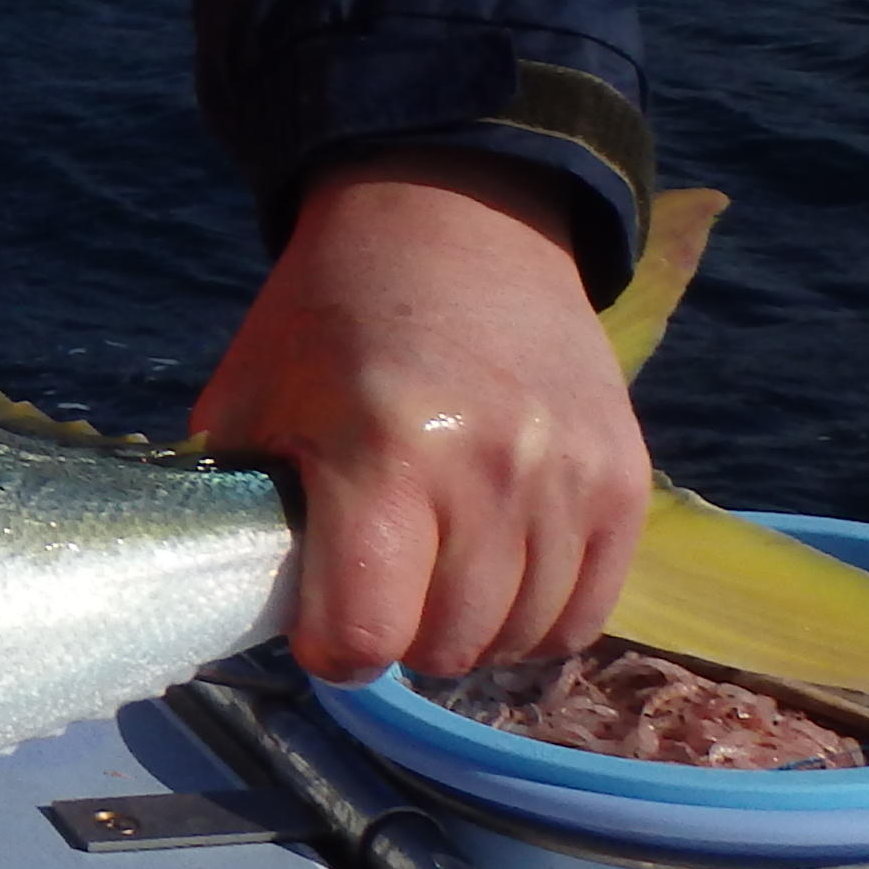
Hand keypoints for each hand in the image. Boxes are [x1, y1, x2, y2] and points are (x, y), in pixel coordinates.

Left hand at [191, 146, 650, 681]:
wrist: (454, 219)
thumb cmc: (331, 312)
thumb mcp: (252, 394)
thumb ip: (243, 506)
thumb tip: (241, 603)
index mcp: (380, 451)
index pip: (366, 632)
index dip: (331, 649)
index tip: (319, 623)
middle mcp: (488, 472)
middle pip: (445, 645)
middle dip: (397, 635)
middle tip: (375, 584)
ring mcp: (568, 480)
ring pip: (519, 641)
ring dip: (468, 630)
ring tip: (432, 572)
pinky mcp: (627, 483)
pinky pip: (585, 615)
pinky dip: (536, 619)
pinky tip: (495, 576)